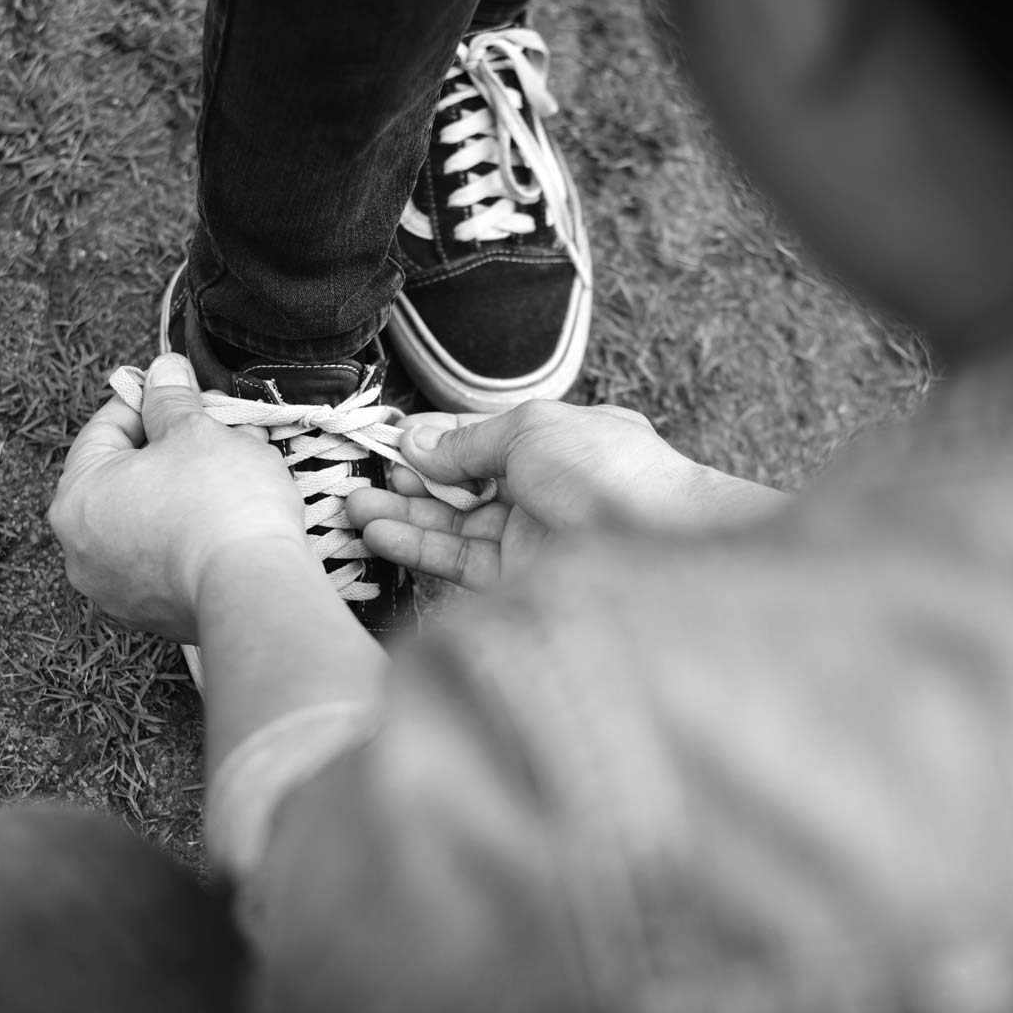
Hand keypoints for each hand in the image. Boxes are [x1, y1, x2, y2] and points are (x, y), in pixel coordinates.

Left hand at [49, 353, 310, 640]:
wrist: (255, 591)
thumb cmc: (220, 504)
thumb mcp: (196, 431)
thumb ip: (172, 399)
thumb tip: (163, 372)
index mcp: (78, 497)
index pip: (104, 429)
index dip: (146, 401)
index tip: (179, 389)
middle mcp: (82, 550)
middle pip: (125, 478)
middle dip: (173, 448)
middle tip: (215, 430)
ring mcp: (116, 590)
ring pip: (149, 520)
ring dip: (186, 491)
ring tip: (236, 470)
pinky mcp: (156, 615)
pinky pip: (169, 558)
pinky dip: (193, 534)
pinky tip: (233, 516)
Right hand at [346, 399, 784, 590]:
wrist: (659, 543)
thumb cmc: (612, 473)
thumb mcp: (533, 429)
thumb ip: (468, 440)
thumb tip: (418, 440)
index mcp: (560, 444)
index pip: (483, 442)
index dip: (436, 443)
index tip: (389, 443)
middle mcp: (546, 492)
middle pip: (464, 488)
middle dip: (412, 483)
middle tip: (361, 479)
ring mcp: (533, 540)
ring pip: (455, 527)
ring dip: (404, 517)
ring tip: (353, 507)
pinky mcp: (520, 584)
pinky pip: (458, 562)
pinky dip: (418, 546)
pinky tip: (379, 532)